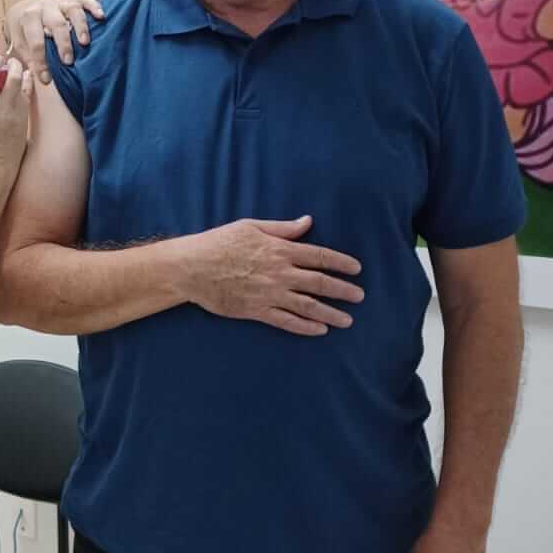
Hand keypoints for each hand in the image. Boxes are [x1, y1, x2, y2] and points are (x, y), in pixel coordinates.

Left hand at [4, 0, 106, 81]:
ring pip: (73, 9)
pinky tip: (101, 17)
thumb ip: (30, 59)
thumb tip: (45, 77)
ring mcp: (60, 3)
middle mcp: (45, 7)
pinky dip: (94, 6)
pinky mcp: (72, 1)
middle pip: (57, 23)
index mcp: (29, 18)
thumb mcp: (20, 45)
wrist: (24, 10)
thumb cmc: (24, 33)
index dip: (41, 61)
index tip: (46, 79)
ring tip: (85, 43)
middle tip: (68, 62)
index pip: (36, 41)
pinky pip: (84, 0)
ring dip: (80, 27)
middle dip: (63, 43)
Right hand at [182, 215, 363, 335]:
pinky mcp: (256, 311)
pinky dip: (305, 326)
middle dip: (343, 290)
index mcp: (279, 250)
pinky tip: (320, 330)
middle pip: (319, 282)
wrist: (192, 267)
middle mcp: (279, 273)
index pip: (319, 256)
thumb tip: (308, 222)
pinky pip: (286, 321)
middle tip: (359, 296)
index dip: (340, 262)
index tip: (356, 269)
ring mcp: (269, 294)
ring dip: (330, 313)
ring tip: (347, 320)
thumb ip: (283, 229)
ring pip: (307, 305)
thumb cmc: (219, 243)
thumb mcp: (252, 227)